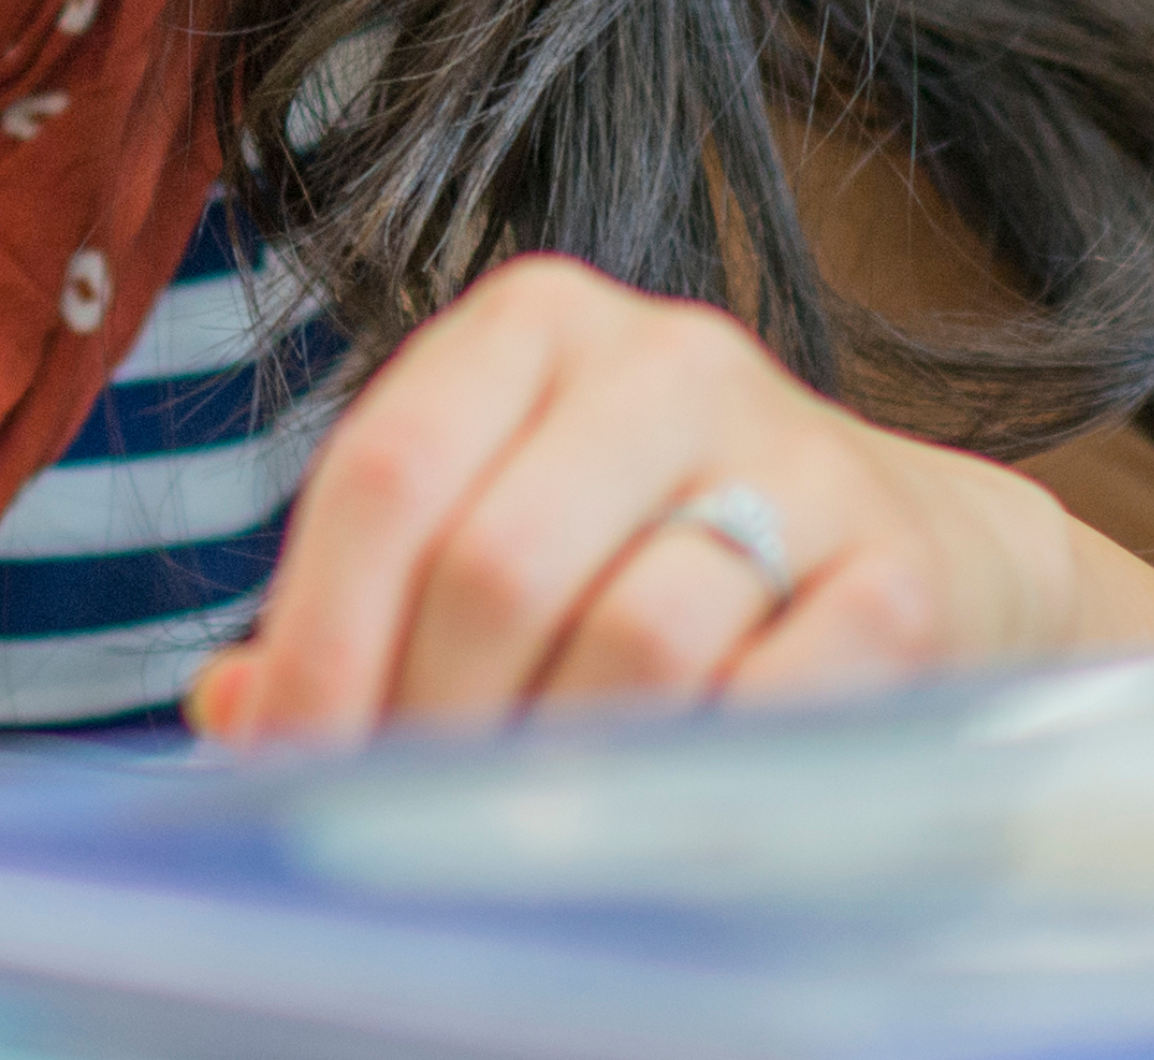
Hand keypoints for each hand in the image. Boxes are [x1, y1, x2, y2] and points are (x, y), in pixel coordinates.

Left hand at [188, 252, 1153, 747]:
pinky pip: (771, 700)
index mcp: (529, 326)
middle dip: (430, 720)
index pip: (383, 475)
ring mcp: (797, 456)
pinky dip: (693, 776)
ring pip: (629, 636)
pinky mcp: (902, 571)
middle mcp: (663, 361)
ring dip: (555, 762)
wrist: (920, 549)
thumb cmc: (652, 546)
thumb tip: (232, 714)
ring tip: (519, 827)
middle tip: (407, 822)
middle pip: (492, 565)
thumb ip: (364, 602)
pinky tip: (653, 811)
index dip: (319, 637)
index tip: (287, 763)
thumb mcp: (501, 521)